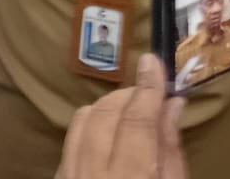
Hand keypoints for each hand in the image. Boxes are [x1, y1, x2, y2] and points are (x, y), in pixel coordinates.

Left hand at [56, 54, 185, 178]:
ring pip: (82, 120)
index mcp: (130, 178)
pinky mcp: (58, 177)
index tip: (153, 62)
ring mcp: (68, 175)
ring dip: (106, 107)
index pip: (137, 121)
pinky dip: (90, 127)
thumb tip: (172, 104)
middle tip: (147, 96)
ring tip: (128, 112)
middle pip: (105, 114)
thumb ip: (170, 150)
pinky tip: (107, 135)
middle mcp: (91, 174)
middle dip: (127, 95)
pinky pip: (70, 139)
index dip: (147, 88)